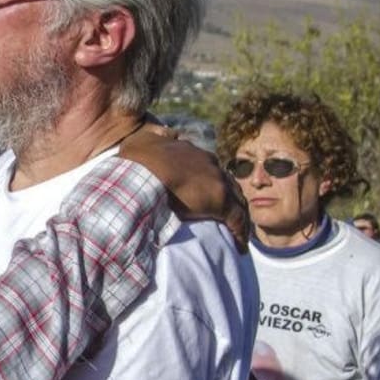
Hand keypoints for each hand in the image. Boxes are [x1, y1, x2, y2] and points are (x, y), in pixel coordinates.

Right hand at [118, 125, 249, 251]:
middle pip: (229, 183)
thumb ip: (156, 136)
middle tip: (229, 216)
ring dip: (239, 216)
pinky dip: (240, 233)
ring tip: (237, 233)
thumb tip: (165, 133)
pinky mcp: (221, 201)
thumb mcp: (144, 140)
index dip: (212, 183)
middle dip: (231, 198)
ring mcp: (217, 182)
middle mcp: (210, 165)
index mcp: (193, 153)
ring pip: (238, 201)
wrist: (143, 172)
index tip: (209, 197)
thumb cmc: (138, 161)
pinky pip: (237, 219)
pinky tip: (239, 246)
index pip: (210, 170)